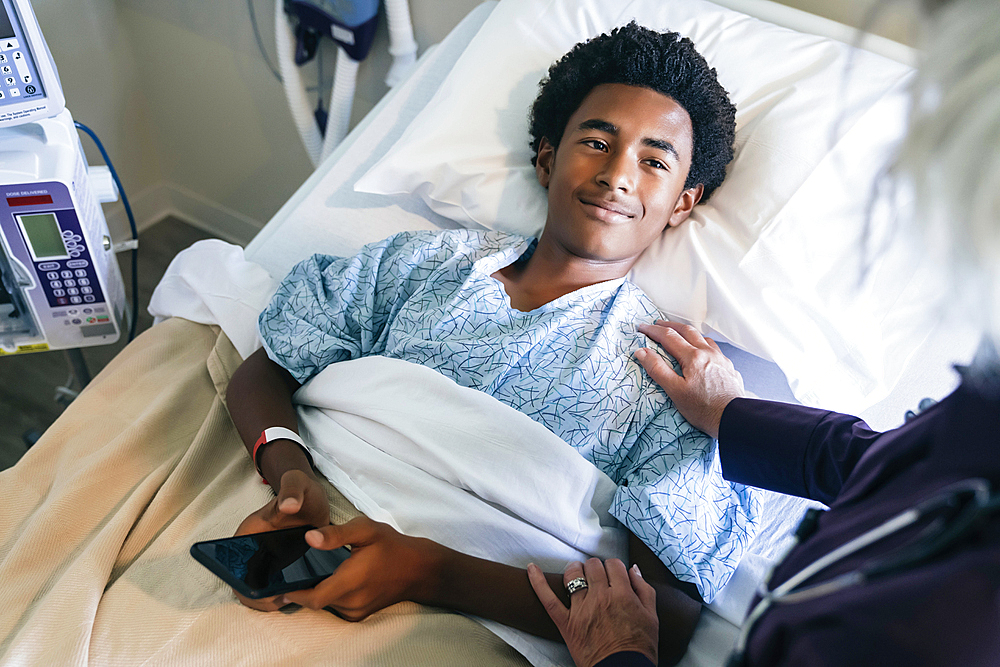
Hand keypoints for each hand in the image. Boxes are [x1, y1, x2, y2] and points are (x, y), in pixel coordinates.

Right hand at [232, 469, 330, 610]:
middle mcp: (254, 547)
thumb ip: (291, 490)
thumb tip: (288, 505)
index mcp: (250, 531)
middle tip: (283, 599)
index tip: (264, 591)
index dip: (243, 583)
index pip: (234, 563)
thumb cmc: (301, 489)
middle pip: (244, 582)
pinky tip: (298, 593)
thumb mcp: (297, 483)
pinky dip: (283, 593)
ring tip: (292, 598)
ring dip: (270, 599)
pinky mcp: (281, 563)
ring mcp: (267, 557)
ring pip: (259, 588)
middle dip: (259, 598)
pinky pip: (275, 585)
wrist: (312, 495)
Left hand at [281, 516, 440, 620]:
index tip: (280, 583)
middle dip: (304, 587)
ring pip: (326, 604)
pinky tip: (334, 578)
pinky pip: (337, 607)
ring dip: (319, 590)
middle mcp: (352, 602)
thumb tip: (308, 537)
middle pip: (317, 600)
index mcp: (350, 581)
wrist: (419, 569)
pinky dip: (331, 595)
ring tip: (315, 571)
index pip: (313, 598)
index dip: (294, 593)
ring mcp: (356, 611)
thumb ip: (336, 534)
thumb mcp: (366, 530)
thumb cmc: (392, 546)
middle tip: (296, 570)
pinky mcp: (360, 615)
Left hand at [528, 559, 657, 666]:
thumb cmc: (638, 647)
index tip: (614, 574)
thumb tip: (634, 569)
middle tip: (597, 576)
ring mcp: (581, 609)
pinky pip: (548, 599)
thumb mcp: (651, 616)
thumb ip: (644, 589)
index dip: (614, 567)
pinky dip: (538, 582)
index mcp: (622, 594)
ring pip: (573, 575)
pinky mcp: (566, 623)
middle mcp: (600, 597)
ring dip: (575, 570)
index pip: (613, 565)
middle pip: (593, 566)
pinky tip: (532, 569)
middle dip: (596, 568)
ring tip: (577, 573)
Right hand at [635, 320, 744, 438]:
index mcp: (693, 357)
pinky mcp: (729, 367)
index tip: (643, 328)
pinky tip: (702, 351)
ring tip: (680, 334)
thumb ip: (657, 369)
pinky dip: (703, 343)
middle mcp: (708, 353)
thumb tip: (642, 352)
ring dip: (688, 332)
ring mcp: (721, 359)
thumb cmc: (704, 409)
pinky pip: (714, 348)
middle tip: (658, 324)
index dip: (653, 331)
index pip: (668, 336)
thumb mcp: (675, 391)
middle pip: (687, 331)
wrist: (734, 418)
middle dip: (670, 325)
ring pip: (703, 338)